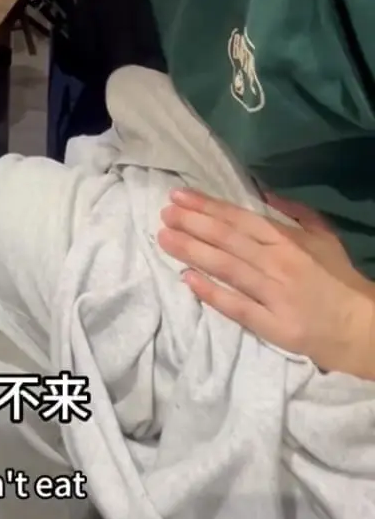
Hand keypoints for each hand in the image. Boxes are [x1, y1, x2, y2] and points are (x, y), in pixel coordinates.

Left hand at [158, 189, 374, 379]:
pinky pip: (236, 306)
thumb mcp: (324, 237)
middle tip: (164, 213)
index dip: (207, 206)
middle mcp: (277, 263)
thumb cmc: (340, 280)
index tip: (179, 196)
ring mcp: (274, 294)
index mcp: (287, 240)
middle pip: (227, 239)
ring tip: (164, 238)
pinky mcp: (273, 325)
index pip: (239, 218)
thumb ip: (295, 213)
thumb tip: (264, 191)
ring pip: (226, 268)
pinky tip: (186, 279)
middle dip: (192, 223)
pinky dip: (211, 293)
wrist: (362, 327)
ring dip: (192, 251)